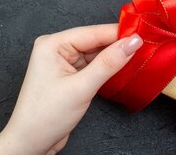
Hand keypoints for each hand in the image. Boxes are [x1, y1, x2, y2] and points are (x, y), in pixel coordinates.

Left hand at [0, 24, 142, 154]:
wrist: (30, 143)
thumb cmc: (45, 116)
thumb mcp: (81, 87)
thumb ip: (108, 63)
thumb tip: (132, 42)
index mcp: (52, 44)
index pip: (92, 32)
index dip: (118, 33)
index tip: (143, 34)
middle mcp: (55, 49)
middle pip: (94, 41)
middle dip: (117, 45)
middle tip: (145, 46)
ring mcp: (61, 63)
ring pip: (95, 54)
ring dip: (113, 57)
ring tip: (138, 56)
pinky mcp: (68, 76)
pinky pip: (91, 66)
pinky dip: (106, 68)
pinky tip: (121, 69)